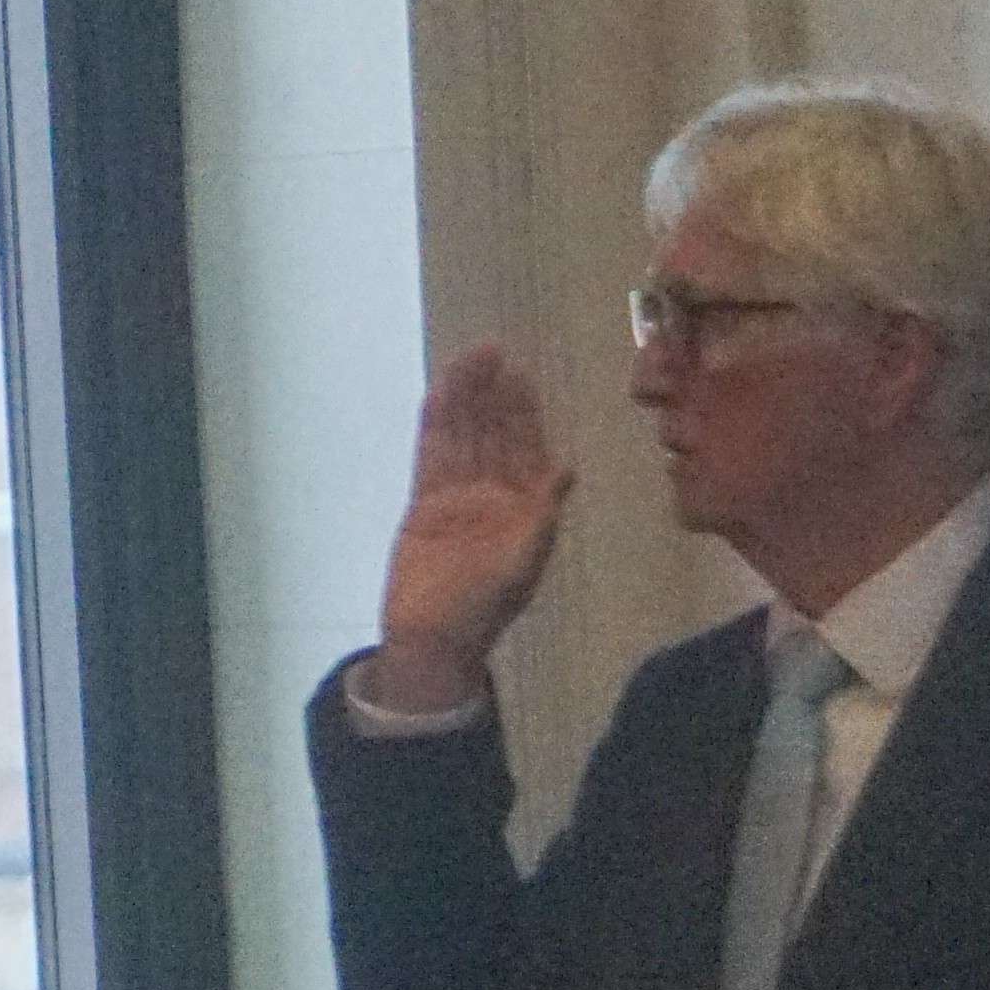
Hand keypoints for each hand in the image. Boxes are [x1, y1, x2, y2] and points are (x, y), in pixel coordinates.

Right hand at [369, 342, 571, 712]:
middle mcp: (492, 494)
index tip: (520, 373)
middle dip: (493, 393)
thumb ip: (541, 514)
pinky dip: (434, 425)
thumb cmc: (484, 609)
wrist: (433, 640)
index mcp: (524, 508)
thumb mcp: (523, 563)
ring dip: (464, 398)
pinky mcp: (424, 503)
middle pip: (491, 432)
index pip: (525, 446)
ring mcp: (456, 496)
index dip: (523, 410)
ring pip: (461, 436)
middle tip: (492, 350)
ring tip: (465, 359)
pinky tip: (437, 395)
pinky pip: (430, 455)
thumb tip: (565, 469)